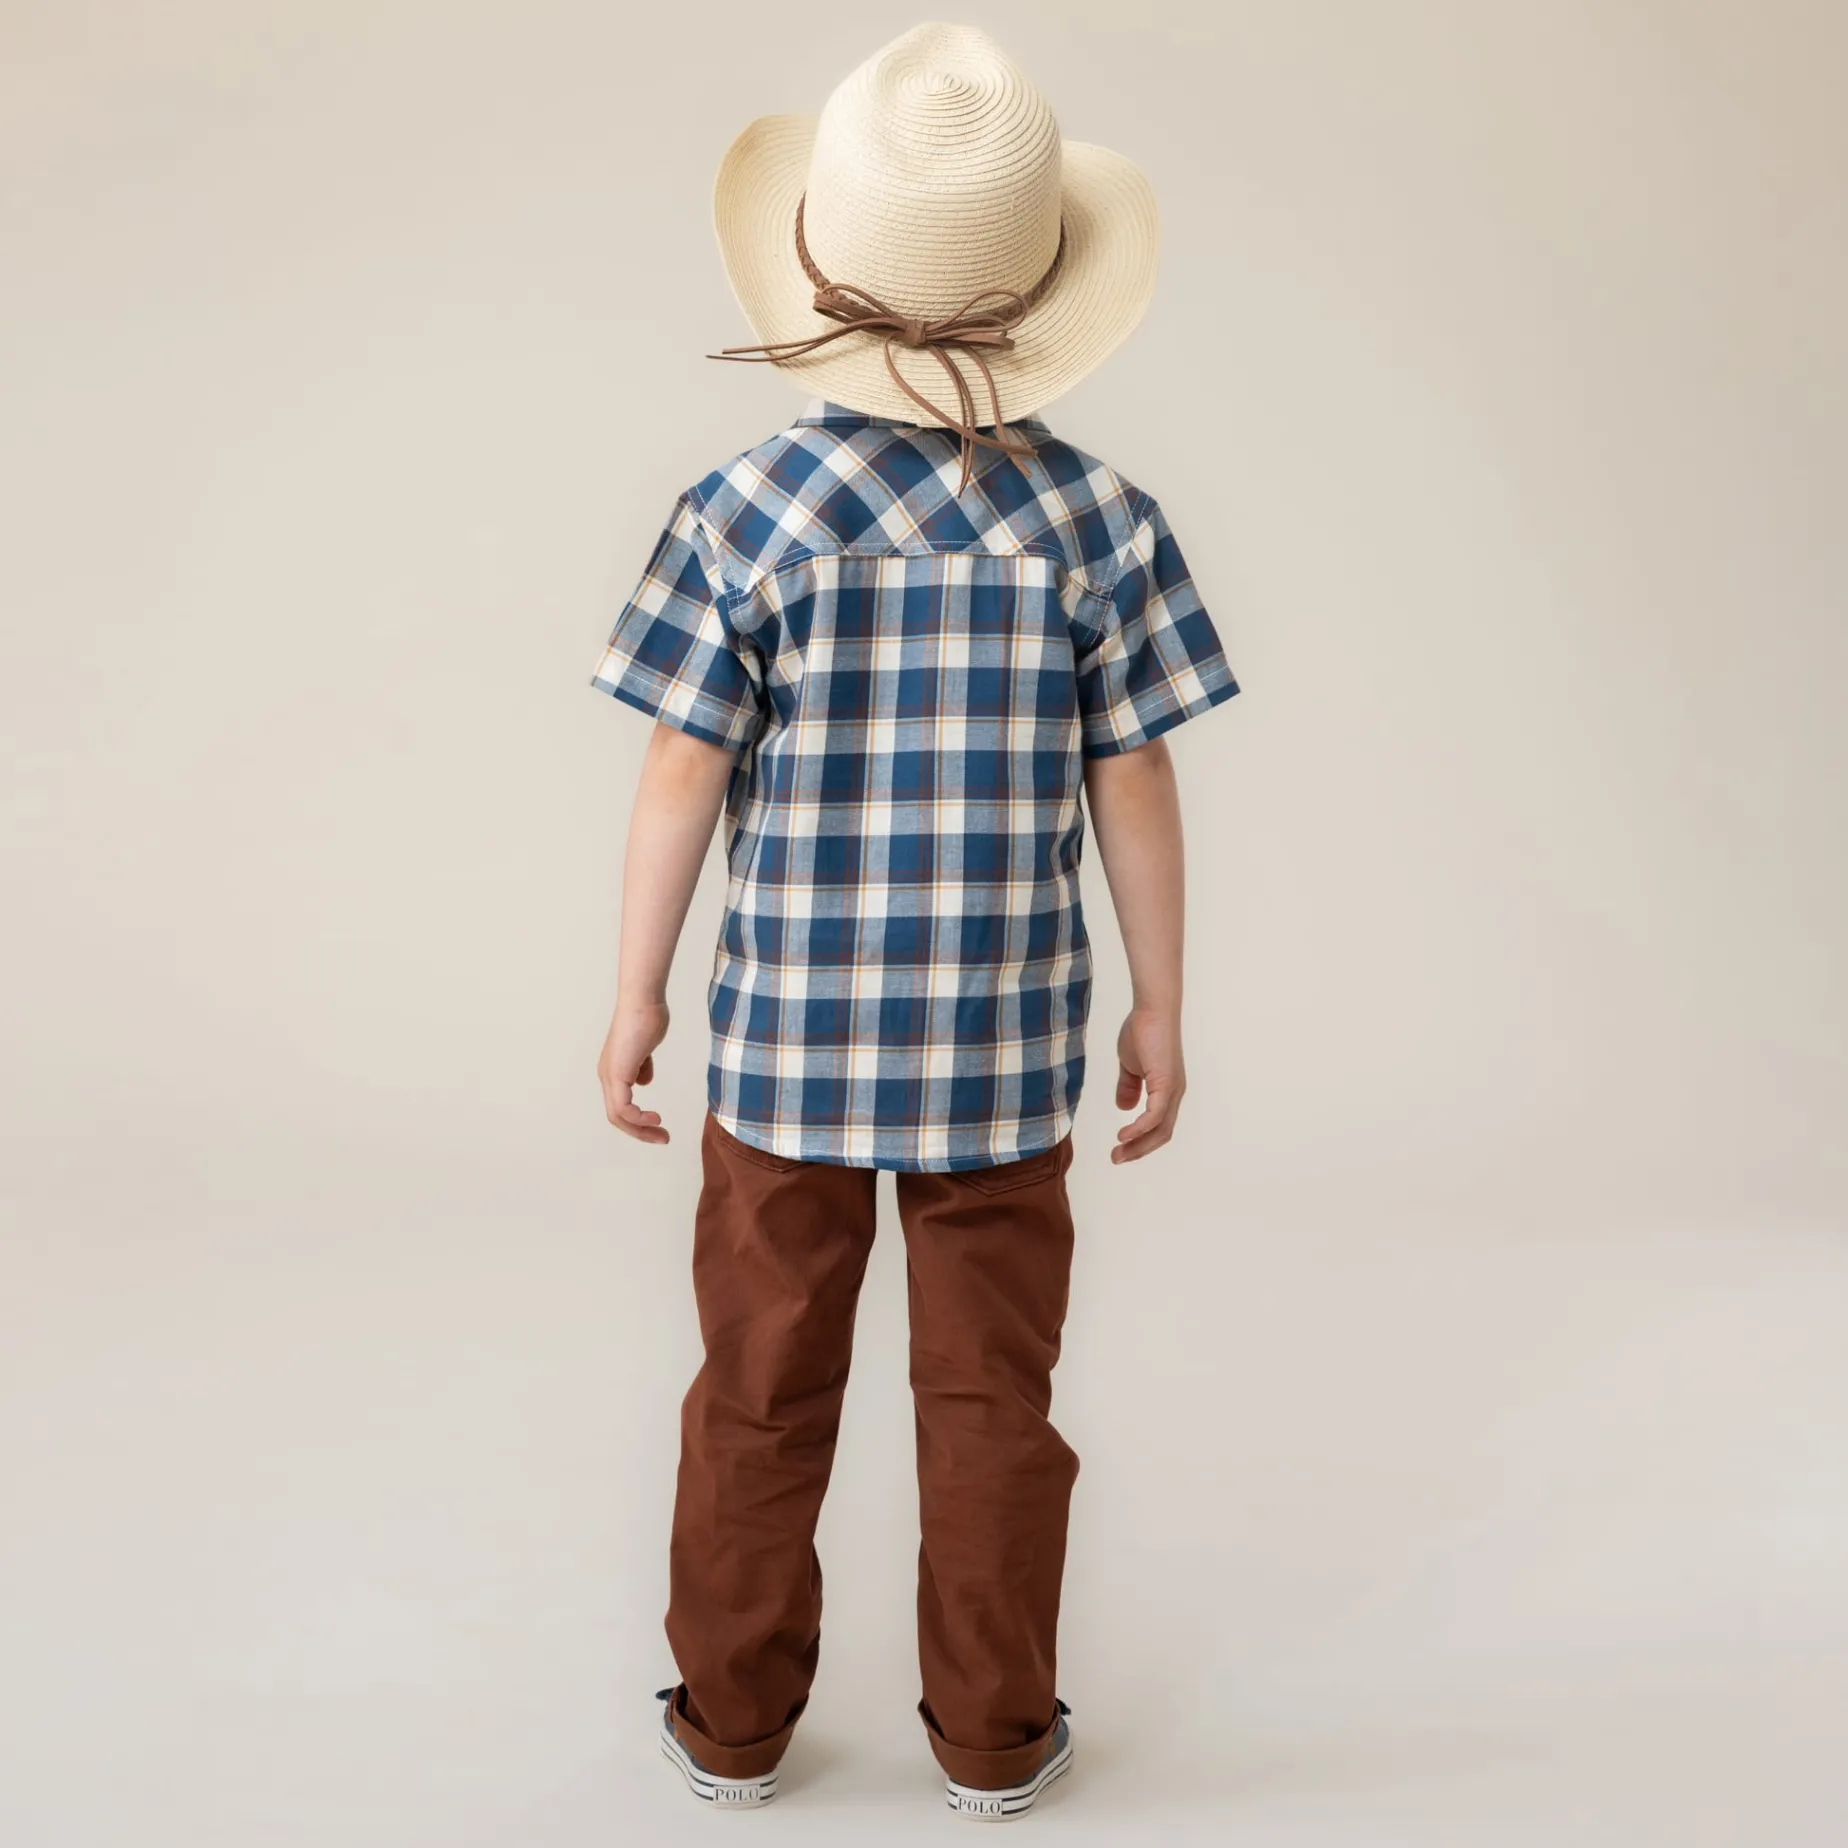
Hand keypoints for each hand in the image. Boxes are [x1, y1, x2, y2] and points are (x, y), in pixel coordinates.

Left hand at [598, 998, 671, 1144]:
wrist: (643, 1002)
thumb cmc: (647, 1018)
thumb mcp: (646, 1048)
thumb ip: (643, 1065)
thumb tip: (644, 1080)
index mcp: (613, 1071)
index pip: (620, 1107)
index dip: (638, 1121)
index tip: (660, 1125)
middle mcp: (607, 1076)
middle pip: (617, 1117)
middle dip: (640, 1132)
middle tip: (663, 1139)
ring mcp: (610, 1075)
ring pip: (618, 1116)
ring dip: (641, 1129)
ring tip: (662, 1134)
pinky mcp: (617, 1073)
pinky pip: (624, 1108)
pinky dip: (639, 1117)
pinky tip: (655, 1117)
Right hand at [1112, 1006, 1185, 1162]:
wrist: (1151, 1010)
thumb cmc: (1142, 1031)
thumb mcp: (1130, 1065)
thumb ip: (1128, 1086)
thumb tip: (1123, 1108)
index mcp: (1167, 1091)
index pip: (1157, 1126)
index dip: (1140, 1141)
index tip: (1119, 1148)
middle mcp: (1174, 1094)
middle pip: (1161, 1134)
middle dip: (1138, 1150)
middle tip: (1116, 1159)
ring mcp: (1173, 1090)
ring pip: (1160, 1130)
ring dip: (1138, 1145)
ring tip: (1117, 1153)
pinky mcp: (1166, 1084)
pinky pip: (1154, 1116)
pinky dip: (1139, 1129)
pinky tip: (1124, 1135)